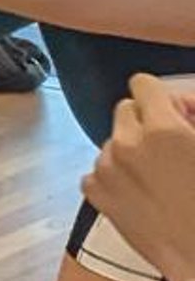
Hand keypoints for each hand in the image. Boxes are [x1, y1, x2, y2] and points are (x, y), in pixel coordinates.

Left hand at [91, 77, 194, 280]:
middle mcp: (125, 145)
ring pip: (113, 140)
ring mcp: (105, 170)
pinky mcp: (96, 195)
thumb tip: (183, 107)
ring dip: (134, 149)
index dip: (166, 98)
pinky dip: (117, 176)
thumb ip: (192, 118)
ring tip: (162, 176)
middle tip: (174, 146)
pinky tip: (143, 193)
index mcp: (162, 131)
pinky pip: (99, 169)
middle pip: (126, 110)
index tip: (181, 116)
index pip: (144, 85)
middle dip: (149, 122)